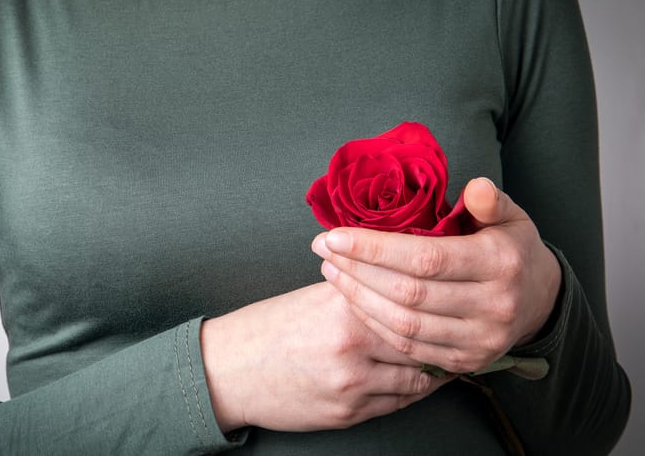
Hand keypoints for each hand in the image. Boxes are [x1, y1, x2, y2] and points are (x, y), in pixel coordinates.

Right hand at [201, 281, 452, 432]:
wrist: (231, 371)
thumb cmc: (271, 329)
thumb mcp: (314, 297)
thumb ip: (360, 291)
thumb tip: (404, 282)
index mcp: (345, 306)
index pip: (410, 301)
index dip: (438, 302)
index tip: (455, 298)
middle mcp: (352, 343)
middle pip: (421, 341)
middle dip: (444, 338)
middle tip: (463, 329)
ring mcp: (352, 382)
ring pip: (417, 378)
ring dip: (436, 369)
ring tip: (448, 356)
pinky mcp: (348, 412)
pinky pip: (398, 403)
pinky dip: (413, 391)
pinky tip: (420, 380)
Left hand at [312, 177, 561, 374]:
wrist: (538, 301)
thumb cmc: (511, 248)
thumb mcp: (509, 216)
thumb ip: (488, 201)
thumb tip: (474, 186)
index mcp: (500, 264)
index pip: (426, 258)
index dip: (375, 249)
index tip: (335, 235)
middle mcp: (493, 307)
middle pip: (409, 292)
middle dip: (357, 270)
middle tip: (323, 248)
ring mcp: (479, 340)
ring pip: (404, 323)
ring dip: (359, 297)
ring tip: (330, 270)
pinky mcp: (465, 362)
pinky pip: (409, 347)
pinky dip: (375, 323)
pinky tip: (352, 299)